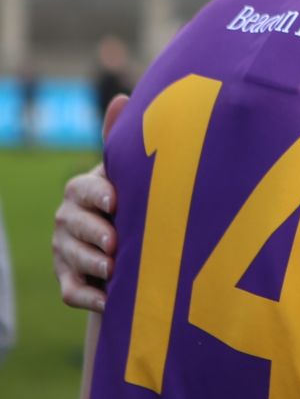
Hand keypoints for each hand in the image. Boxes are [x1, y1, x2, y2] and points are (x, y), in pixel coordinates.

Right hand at [53, 95, 127, 310]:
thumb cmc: (134, 200)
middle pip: (71, 226)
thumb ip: (122, 142)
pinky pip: (71, 293)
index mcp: (83, 191)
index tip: (116, 203)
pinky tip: (108, 300)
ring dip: (93, 265)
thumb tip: (122, 98)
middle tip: (116, 243)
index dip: (97, 196)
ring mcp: (65, 252)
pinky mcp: (70, 281)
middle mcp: (67, 220)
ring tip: (115, 270)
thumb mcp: (130, 174)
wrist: (134, 247)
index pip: (82, 189)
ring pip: (72, 259)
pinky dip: (89, 298)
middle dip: (93, 234)